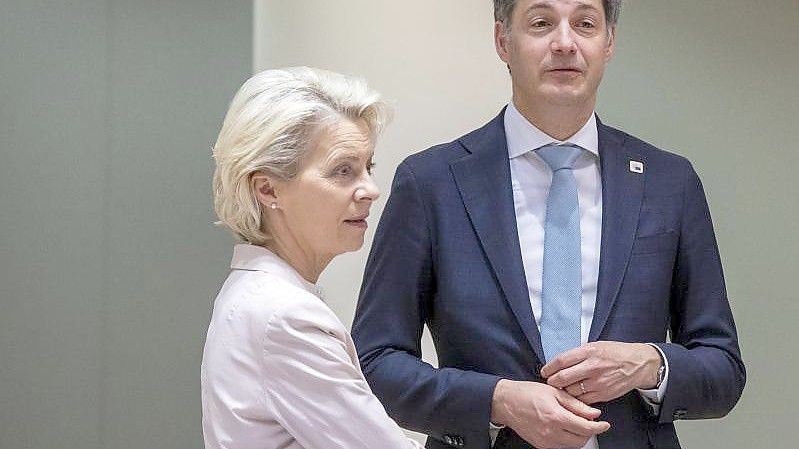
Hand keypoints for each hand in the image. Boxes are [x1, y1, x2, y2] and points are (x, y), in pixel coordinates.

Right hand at [491, 379, 609, 448]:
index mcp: (556, 417)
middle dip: (589, 432)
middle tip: (589, 421)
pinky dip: (567, 439)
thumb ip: (576, 404)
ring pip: (572, 446)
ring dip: (578, 436)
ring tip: (575, 423)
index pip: (585, 428)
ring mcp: (545, 441)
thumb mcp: (554, 392)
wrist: (506, 402)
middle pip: (581, 440)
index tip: (604, 424)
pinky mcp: (540, 445)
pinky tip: (564, 427)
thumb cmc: (527, 393)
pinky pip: (560, 446)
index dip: (598, 427)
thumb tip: (594, 413)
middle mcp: (551, 432)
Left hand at [541, 342, 661, 404]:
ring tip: (562, 388)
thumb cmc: (616, 353)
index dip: (549, 367)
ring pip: (571, 391)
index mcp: (589, 352)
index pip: (562, 361)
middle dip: (553, 381)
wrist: (638, 364)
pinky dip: (576, 399)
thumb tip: (560, 363)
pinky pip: (583, 400)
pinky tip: (574, 395)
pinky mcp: (603, 394)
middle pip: (563, 378)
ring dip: (563, 391)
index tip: (544, 371)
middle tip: (550, 381)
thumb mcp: (596, 345)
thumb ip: (578, 354)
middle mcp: (593, 367)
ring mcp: (598, 382)